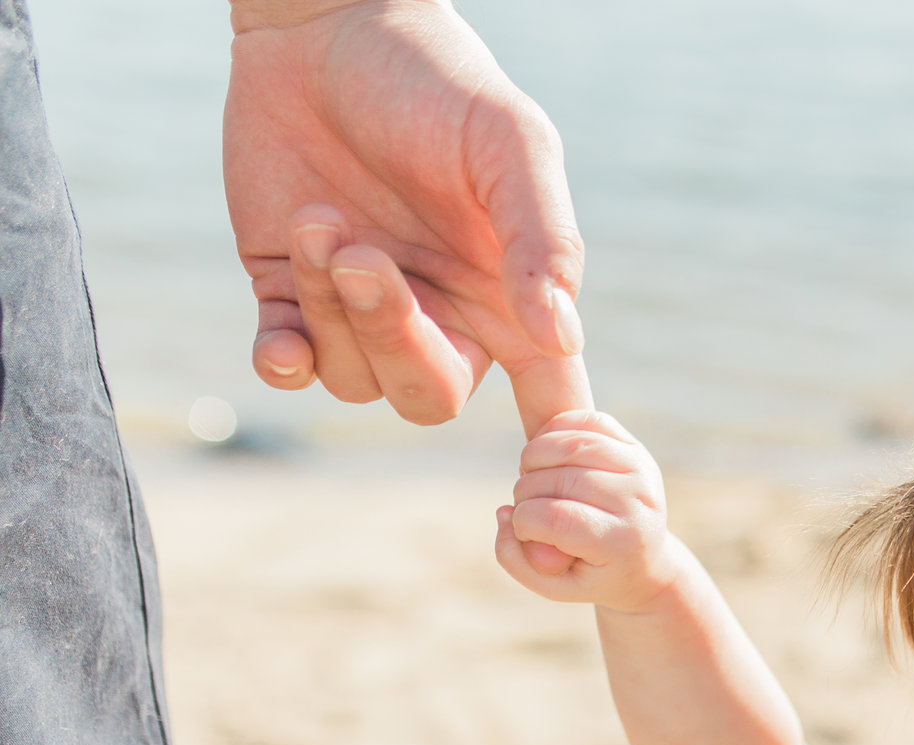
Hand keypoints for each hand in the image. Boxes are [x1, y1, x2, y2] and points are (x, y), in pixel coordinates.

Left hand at [228, 0, 589, 434]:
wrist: (324, 26)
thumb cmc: (436, 80)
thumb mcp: (510, 145)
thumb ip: (543, 238)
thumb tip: (563, 336)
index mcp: (510, 295)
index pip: (550, 393)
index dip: (552, 439)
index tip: (544, 461)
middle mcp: (442, 313)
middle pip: (432, 394)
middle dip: (393, 337)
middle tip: (364, 254)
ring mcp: (364, 307)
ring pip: (355, 376)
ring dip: (332, 310)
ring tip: (321, 219)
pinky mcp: (289, 288)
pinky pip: (291, 362)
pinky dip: (284, 361)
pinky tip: (280, 341)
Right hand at [496, 412, 686, 607]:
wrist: (643, 559)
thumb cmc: (592, 574)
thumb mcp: (553, 585)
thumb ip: (515, 558)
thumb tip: (505, 513)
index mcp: (624, 543)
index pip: (558, 520)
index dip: (525, 523)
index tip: (525, 531)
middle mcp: (638, 501)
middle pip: (560, 480)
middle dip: (526, 493)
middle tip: (528, 508)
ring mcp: (640, 468)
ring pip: (569, 445)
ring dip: (532, 460)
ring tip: (534, 481)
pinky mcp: (633, 445)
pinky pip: (583, 421)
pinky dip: (551, 433)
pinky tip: (545, 458)